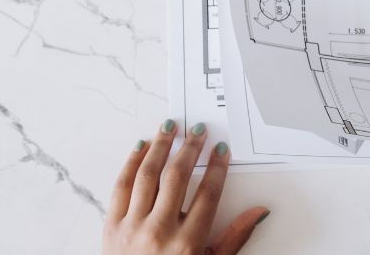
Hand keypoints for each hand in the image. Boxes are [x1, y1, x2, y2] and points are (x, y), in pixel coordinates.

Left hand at [102, 120, 268, 254]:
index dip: (217, 168)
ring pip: (148, 175)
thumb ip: (234, 237)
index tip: (221, 150)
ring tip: (170, 127)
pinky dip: (131, 163)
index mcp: (187, 244)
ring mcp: (132, 227)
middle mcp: (159, 232)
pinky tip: (142, 147)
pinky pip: (121, 186)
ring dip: (160, 146)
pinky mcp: (111, 226)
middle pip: (177, 177)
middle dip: (191, 148)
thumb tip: (259, 212)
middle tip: (199, 130)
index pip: (208, 194)